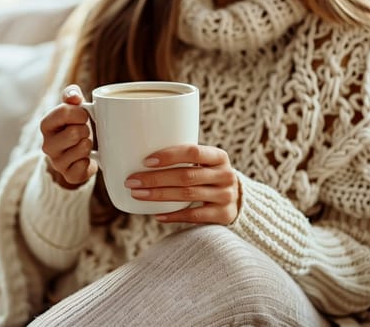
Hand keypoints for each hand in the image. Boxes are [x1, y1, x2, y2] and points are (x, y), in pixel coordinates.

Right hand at [40, 85, 97, 188]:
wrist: (78, 153)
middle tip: (84, 132)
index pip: (64, 112)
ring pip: (82, 149)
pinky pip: (84, 167)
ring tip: (84, 144)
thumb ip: (71, 95)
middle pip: (74, 133)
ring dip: (88, 145)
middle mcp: (47, 145)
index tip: (84, 116)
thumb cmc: (75, 126)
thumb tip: (73, 96)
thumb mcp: (73, 107)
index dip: (80, 113)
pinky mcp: (68, 175)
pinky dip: (90, 162)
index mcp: (46, 124)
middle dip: (85, 130)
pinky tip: (85, 159)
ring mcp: (56, 162)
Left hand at [125, 145, 240, 223]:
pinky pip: (194, 216)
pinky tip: (157, 215)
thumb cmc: (208, 176)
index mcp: (219, 156)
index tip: (146, 161)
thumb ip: (182, 159)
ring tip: (138, 195)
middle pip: (186, 176)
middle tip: (132, 181)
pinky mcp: (223, 215)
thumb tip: (139, 158)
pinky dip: (173, 216)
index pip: (193, 152)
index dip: (169, 156)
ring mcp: (226, 196)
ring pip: (187, 195)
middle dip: (155, 179)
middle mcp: (225, 175)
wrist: (237, 199)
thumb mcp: (204, 163)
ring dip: (159, 195)